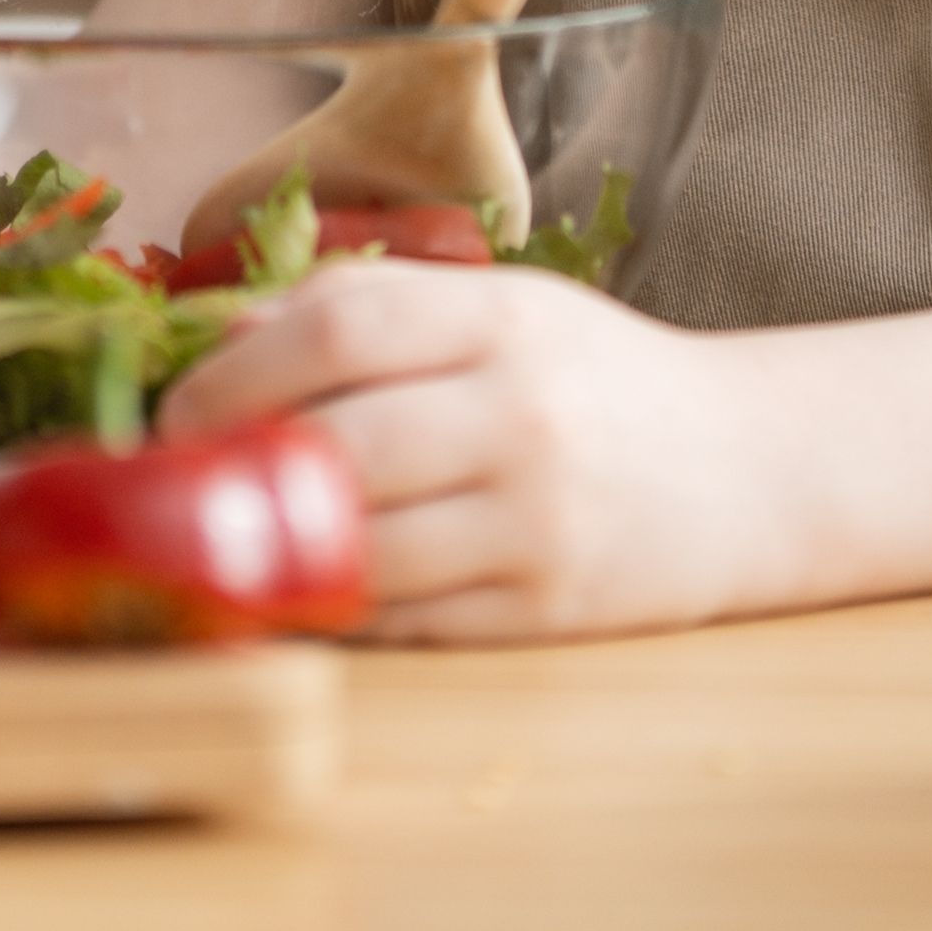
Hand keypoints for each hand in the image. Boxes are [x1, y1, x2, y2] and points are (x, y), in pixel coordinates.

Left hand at [158, 261, 804, 641]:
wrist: (753, 470)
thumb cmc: (596, 382)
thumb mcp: (499, 310)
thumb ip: (367, 307)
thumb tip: (217, 332)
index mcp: (502, 320)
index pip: (338, 328)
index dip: (233, 371)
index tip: (178, 408)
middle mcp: (522, 415)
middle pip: (342, 446)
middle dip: (237, 472)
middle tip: (185, 487)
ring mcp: (539, 521)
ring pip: (365, 551)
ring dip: (277, 557)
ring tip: (232, 544)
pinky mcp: (547, 612)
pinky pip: (409, 623)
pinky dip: (341, 612)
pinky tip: (309, 591)